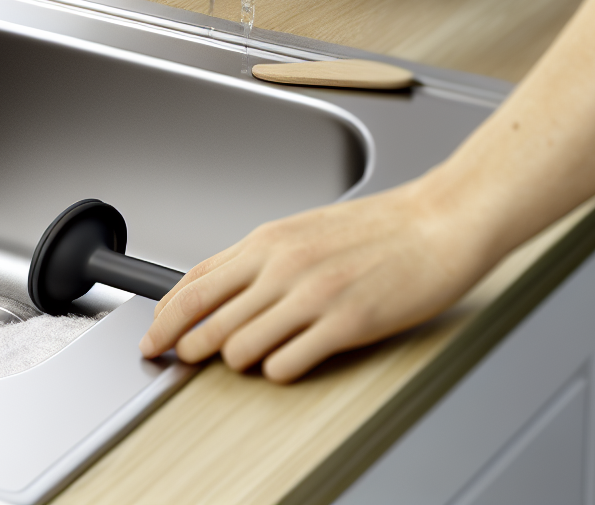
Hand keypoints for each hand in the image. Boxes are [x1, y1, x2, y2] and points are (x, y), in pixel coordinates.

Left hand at [138, 180, 492, 382]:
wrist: (440, 222)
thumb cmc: (381, 228)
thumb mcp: (305, 229)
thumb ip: (263, 257)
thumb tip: (221, 288)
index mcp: (270, 240)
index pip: (195, 282)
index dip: (165, 315)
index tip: (153, 336)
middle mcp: (283, 265)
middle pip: (205, 317)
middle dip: (184, 346)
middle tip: (180, 360)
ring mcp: (312, 295)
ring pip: (239, 346)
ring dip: (235, 361)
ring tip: (249, 360)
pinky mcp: (345, 323)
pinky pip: (286, 363)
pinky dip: (277, 372)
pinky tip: (288, 363)